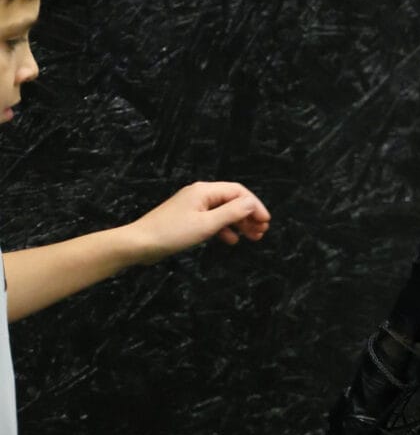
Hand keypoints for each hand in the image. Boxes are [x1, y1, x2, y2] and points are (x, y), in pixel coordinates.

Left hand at [130, 180, 271, 261]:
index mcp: (205, 191)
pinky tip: (230, 240)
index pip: (238, 192)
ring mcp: (192, 206)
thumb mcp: (206, 224)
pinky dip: (223, 228)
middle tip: (261, 232)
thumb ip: (231, 213)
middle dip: (248, 215)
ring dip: (238, 223)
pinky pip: (211, 220)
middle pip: (232, 200)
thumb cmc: (172, 233)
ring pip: (223, 211)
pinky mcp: (186, 219)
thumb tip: (251, 204)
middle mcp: (200, 194)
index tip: (265, 222)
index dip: (254, 205)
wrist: (139, 244)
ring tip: (251, 238)